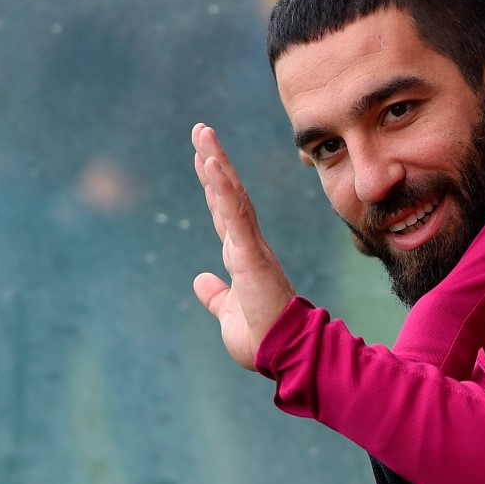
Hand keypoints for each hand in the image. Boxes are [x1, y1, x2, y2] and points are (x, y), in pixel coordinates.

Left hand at [192, 123, 295, 369]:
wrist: (283, 354)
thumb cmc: (262, 338)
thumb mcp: (229, 313)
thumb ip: (217, 295)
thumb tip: (202, 280)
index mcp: (243, 257)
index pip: (225, 213)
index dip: (213, 184)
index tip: (205, 157)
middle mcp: (248, 245)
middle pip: (228, 194)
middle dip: (214, 160)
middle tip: (201, 130)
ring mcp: (250, 247)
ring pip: (232, 196)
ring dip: (216, 163)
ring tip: (203, 134)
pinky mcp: (251, 255)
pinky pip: (235, 215)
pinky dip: (222, 188)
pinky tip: (212, 164)